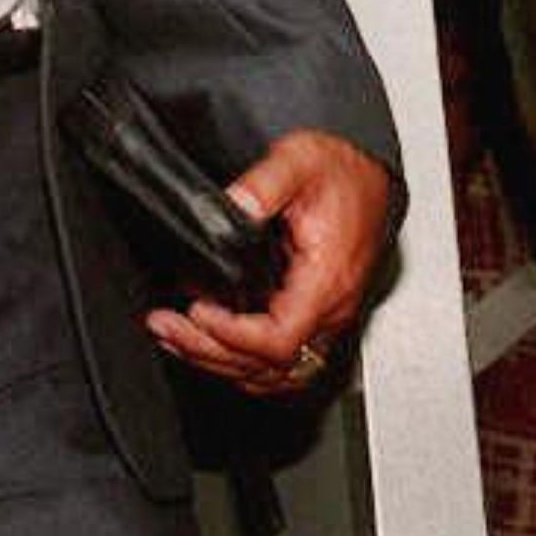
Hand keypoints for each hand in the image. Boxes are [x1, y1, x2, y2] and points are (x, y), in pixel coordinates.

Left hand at [144, 130, 391, 395]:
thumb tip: (229, 207)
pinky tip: (211, 345)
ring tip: (175, 338)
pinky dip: (243, 364)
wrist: (370, 175)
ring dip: (220, 363)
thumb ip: (263, 184)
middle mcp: (331, 309)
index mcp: (327, 279)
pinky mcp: (317, 318)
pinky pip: (283, 364)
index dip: (233, 335)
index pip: (280, 339)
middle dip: (208, 351)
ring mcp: (326, 320)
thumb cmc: (343, 173)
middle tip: (165, 326)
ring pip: (274, 374)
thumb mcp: (300, 161)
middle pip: (269, 365)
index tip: (197, 310)